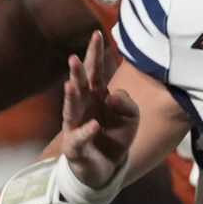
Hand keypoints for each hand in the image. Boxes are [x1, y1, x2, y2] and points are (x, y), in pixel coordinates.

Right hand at [59, 32, 135, 189]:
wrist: (104, 169)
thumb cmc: (115, 137)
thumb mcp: (132, 118)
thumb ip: (127, 103)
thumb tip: (111, 96)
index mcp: (96, 96)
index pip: (95, 71)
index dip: (95, 53)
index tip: (97, 34)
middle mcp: (83, 108)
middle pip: (80, 86)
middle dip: (77, 72)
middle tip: (73, 58)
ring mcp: (76, 126)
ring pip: (71, 109)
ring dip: (71, 96)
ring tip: (71, 84)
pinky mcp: (75, 147)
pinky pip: (80, 138)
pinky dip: (87, 132)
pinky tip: (95, 125)